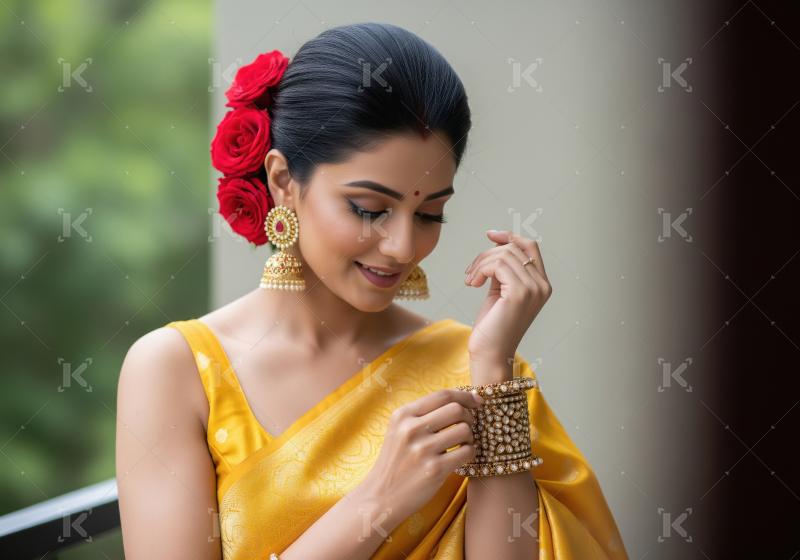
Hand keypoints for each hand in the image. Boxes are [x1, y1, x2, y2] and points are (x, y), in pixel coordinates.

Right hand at [361, 389, 483, 522]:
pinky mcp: (434, 469)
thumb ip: (423, 415)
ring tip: (462, 444)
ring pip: (464, 430)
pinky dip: (470, 453)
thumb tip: (461, 401)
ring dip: (470, 437)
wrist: (380, 496)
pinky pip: (467, 452)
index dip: (465, 396)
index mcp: (403, 415)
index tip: (476, 401)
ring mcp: (422, 449)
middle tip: (467, 426)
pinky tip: (461, 457)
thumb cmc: (396, 462)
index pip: (442, 395)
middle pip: (456, 409)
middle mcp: (411, 429)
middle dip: (469, 416)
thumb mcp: (399, 431)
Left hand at [464, 230, 551, 371]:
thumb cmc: (493, 326)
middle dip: (486, 254)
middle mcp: (542, 285)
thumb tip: (497, 244)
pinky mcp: (520, 293)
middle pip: (513, 248)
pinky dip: (480, 269)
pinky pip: (497, 265)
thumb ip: (504, 270)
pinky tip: (473, 284)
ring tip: (470, 280)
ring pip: (503, 254)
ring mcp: (534, 289)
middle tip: (470, 272)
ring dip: (480, 263)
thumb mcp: (500, 291)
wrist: (491, 354)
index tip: (489, 235)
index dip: (510, 236)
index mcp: (542, 284)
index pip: (530, 247)